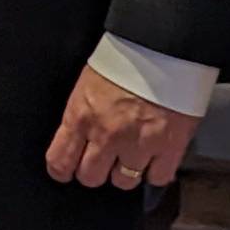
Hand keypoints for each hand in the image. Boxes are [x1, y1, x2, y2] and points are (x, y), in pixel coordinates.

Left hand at [45, 65, 197, 190]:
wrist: (164, 47)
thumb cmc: (125, 59)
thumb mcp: (87, 84)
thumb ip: (81, 115)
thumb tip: (76, 140)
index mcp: (81, 116)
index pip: (60, 161)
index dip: (63, 169)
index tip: (67, 169)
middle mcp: (106, 135)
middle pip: (91, 177)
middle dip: (96, 171)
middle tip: (104, 160)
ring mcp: (138, 144)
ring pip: (124, 181)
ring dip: (127, 171)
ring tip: (132, 155)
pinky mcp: (169, 147)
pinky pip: (158, 178)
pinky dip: (156, 171)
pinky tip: (155, 158)